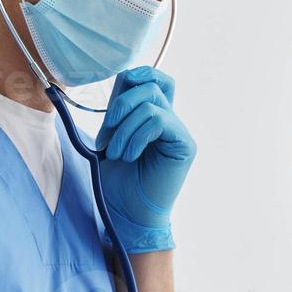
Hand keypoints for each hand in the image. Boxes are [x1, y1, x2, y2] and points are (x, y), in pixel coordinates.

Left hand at [95, 67, 195, 252]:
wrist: (129, 214)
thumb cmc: (118, 183)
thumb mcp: (110, 139)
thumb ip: (116, 113)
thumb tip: (117, 80)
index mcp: (151, 116)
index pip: (153, 78)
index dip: (135, 76)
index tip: (115, 99)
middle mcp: (169, 120)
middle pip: (150, 84)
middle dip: (120, 105)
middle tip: (107, 137)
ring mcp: (178, 131)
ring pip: (151, 101)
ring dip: (124, 128)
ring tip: (116, 154)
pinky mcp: (184, 144)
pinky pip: (158, 120)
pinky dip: (137, 136)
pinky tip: (130, 156)